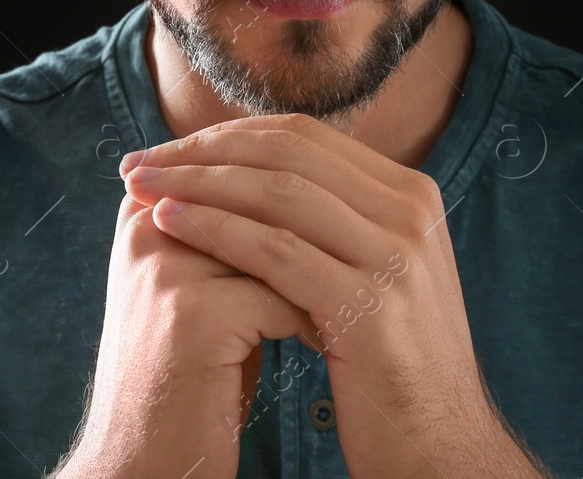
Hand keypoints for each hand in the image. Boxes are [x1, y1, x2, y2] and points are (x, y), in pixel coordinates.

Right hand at [60, 188, 320, 478]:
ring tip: (344, 301)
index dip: (297, 192)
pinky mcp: (192, 313)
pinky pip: (282, 294)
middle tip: (355, 259)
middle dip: (315, 229)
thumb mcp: (200, 291)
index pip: (237, 164)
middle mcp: (149, 227)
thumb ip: (231, 235)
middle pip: (259, 193)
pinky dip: (310, 321)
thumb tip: (309, 186)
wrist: (143, 466)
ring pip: (278, 239)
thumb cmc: (191, 379)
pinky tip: (322, 346)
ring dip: (320, 272)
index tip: (337, 224)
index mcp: (146, 213)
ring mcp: (168, 267)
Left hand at [120, 113, 545, 478]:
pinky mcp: (369, 305)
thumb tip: (260, 177)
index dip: (227, 136)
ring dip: (197, 183)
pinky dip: (215, 229)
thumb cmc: (391, 367)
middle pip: (288, 154)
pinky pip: (275, 251)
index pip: (304, 138)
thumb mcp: (379, 274)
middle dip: (203, 151)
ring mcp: (396, 257)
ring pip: (277, 194)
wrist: (441, 449)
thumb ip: (340, 222)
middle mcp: (410, 214)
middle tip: (140, 163)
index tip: (169, 150)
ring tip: (140, 187)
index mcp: (411, 196)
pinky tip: (169, 224)